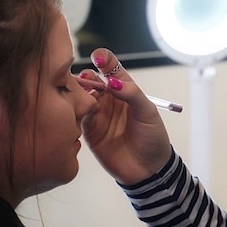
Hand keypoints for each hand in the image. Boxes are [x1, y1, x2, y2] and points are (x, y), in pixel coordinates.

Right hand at [80, 48, 172, 184]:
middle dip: (86, 76)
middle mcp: (108, 99)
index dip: (104, 59)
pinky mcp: (89, 130)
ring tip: (78, 93)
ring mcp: (98, 114)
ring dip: (77, 92)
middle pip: (91, 80)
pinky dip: (74, 110)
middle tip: (86, 78)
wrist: (148, 169)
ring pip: (81, 96)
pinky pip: (77, 116)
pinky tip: (74, 109)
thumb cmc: (153, 137)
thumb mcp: (147, 112)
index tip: (98, 57)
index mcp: (124, 89)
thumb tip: (112, 82)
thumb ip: (132, 94)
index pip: (111, 68)